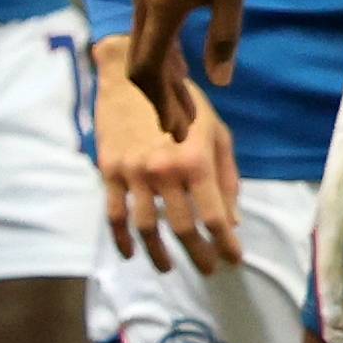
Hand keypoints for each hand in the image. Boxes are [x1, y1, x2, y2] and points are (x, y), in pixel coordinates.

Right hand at [94, 34, 243, 273]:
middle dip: (198, 255)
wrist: (130, 72)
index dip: (225, 243)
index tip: (233, 259)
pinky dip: (122, 239)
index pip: (215, 215)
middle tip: (206, 269)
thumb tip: (231, 220)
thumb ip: (226, 176)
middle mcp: (165, 171)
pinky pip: (114, 214)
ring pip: (147, 228)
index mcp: (196, 159)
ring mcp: (134, 173)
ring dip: (159, 255)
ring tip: (167, 268)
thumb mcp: (215, 131)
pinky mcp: (109, 171)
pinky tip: (130, 253)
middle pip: (183, 228)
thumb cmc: (181, 100)